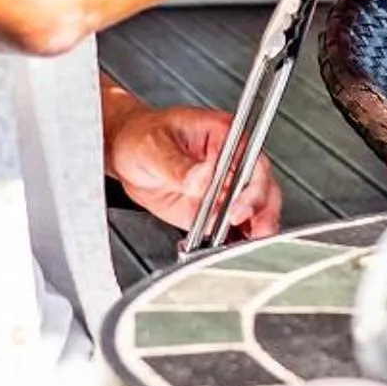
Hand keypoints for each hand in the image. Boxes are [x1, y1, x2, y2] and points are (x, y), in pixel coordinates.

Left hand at [106, 99, 283, 240]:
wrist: (124, 153)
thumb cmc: (142, 135)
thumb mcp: (154, 146)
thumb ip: (178, 165)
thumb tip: (203, 178)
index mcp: (224, 137)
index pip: (252, 164)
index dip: (252, 189)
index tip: (238, 210)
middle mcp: (230, 164)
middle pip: (262, 191)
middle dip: (260, 216)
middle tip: (250, 234)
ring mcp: (223, 189)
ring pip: (253, 214)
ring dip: (251, 233)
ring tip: (241, 248)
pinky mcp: (211, 212)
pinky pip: (229, 230)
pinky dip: (230, 243)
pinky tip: (222, 250)